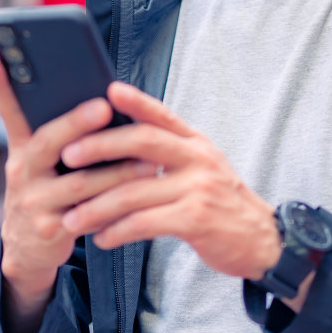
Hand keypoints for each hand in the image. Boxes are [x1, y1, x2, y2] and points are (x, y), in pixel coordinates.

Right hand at [0, 55, 158, 309]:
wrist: (28, 248)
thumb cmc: (48, 191)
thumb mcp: (41, 162)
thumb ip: (60, 135)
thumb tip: (102, 99)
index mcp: (22, 148)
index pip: (9, 109)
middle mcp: (21, 171)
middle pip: (47, 142)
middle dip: (75, 122)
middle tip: (103, 106)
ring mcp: (34, 201)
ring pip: (78, 183)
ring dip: (117, 171)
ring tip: (149, 160)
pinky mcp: (50, 229)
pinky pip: (90, 214)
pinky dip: (118, 204)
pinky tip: (142, 196)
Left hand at [57, 82, 283, 284]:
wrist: (263, 242)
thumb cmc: (222, 204)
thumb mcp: (203, 169)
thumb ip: (172, 153)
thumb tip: (124, 140)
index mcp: (197, 143)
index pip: (162, 115)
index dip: (135, 101)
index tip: (107, 90)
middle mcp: (199, 159)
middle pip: (143, 141)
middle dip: (101, 146)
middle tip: (69, 155)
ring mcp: (198, 188)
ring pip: (135, 190)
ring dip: (98, 206)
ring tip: (72, 218)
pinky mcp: (196, 220)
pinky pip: (145, 222)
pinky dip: (118, 231)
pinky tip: (102, 238)